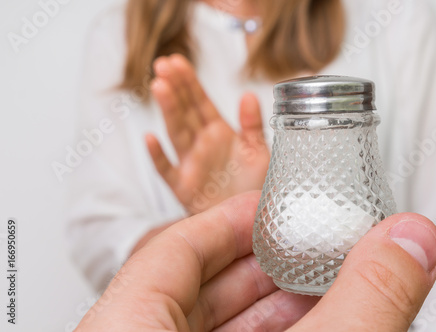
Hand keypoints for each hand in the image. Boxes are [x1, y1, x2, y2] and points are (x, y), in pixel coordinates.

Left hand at [77, 191, 435, 330]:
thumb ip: (358, 301)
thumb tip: (409, 243)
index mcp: (125, 331)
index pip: (173, 247)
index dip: (231, 218)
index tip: (273, 206)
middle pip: (194, 288)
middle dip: (264, 268)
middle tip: (310, 253)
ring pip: (209, 330)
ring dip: (270, 313)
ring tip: (319, 295)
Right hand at [147, 55, 269, 213]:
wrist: (248, 220)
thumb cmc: (254, 186)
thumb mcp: (260, 153)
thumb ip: (253, 126)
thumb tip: (249, 95)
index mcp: (219, 133)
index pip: (201, 102)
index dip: (190, 82)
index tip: (177, 61)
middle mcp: (201, 144)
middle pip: (185, 112)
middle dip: (175, 87)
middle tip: (162, 64)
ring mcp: (189, 164)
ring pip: (176, 133)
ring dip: (168, 111)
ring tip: (159, 86)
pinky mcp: (182, 187)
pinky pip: (167, 170)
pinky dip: (158, 156)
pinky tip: (150, 139)